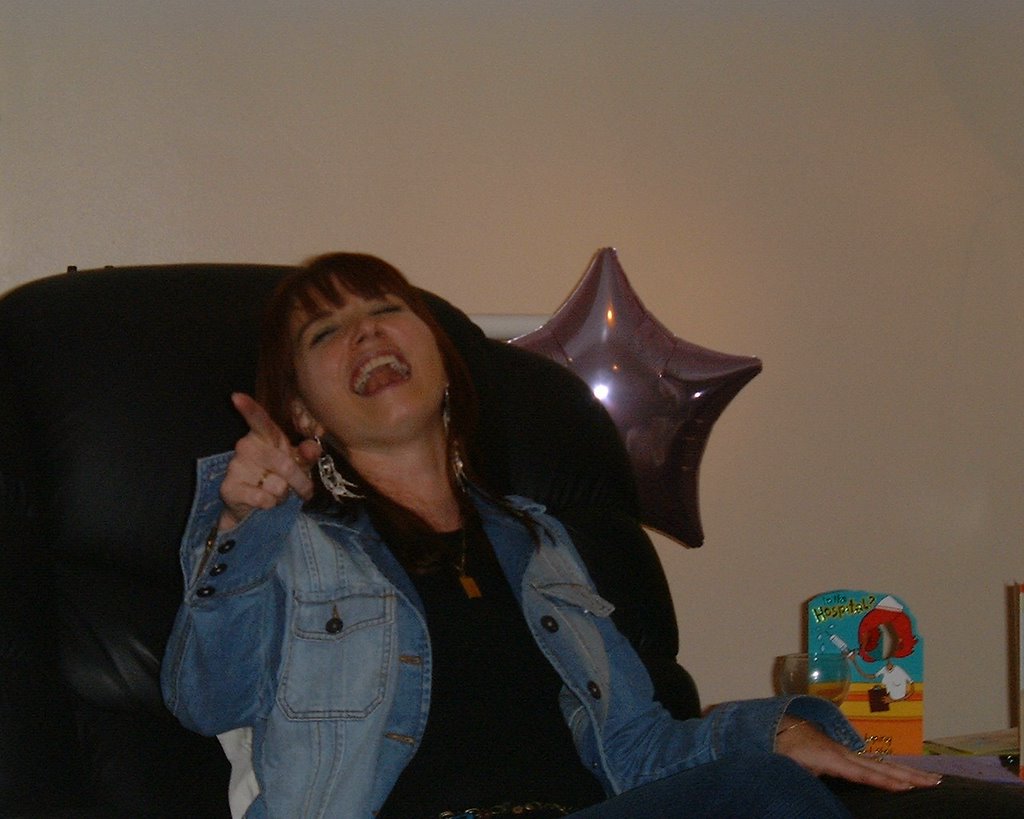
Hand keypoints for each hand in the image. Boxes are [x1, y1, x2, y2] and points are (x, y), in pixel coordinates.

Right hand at [218, 393, 320, 529]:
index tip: (236, 396)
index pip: (257, 419)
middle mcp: (246, 446)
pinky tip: (265, 502)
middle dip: (301, 482)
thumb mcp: (297, 462)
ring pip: (277, 485)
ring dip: (284, 495)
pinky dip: (271, 504)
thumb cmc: (277, 475)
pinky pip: (263, 499)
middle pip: (285, 464)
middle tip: (305, 490)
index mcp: (264, 435)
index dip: (248, 408)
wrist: (252, 504)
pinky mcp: (229, 488)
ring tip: (277, 493)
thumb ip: (307, 454)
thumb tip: (314, 448)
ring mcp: (236, 466)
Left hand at [774, 717, 941, 791]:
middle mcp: (844, 753)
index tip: (907, 787)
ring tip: (931, 779)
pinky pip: (873, 763)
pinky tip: (905, 775)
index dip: (884, 781)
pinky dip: (892, 769)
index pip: (863, 773)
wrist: (775, 726)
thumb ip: (809, 778)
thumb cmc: (782, 750)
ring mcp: (846, 752)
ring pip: (881, 764)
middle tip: (936, 782)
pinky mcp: (845, 753)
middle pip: (881, 766)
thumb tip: (819, 794)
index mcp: (832, 758)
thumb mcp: (792, 767)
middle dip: (909, 775)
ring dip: (907, 772)